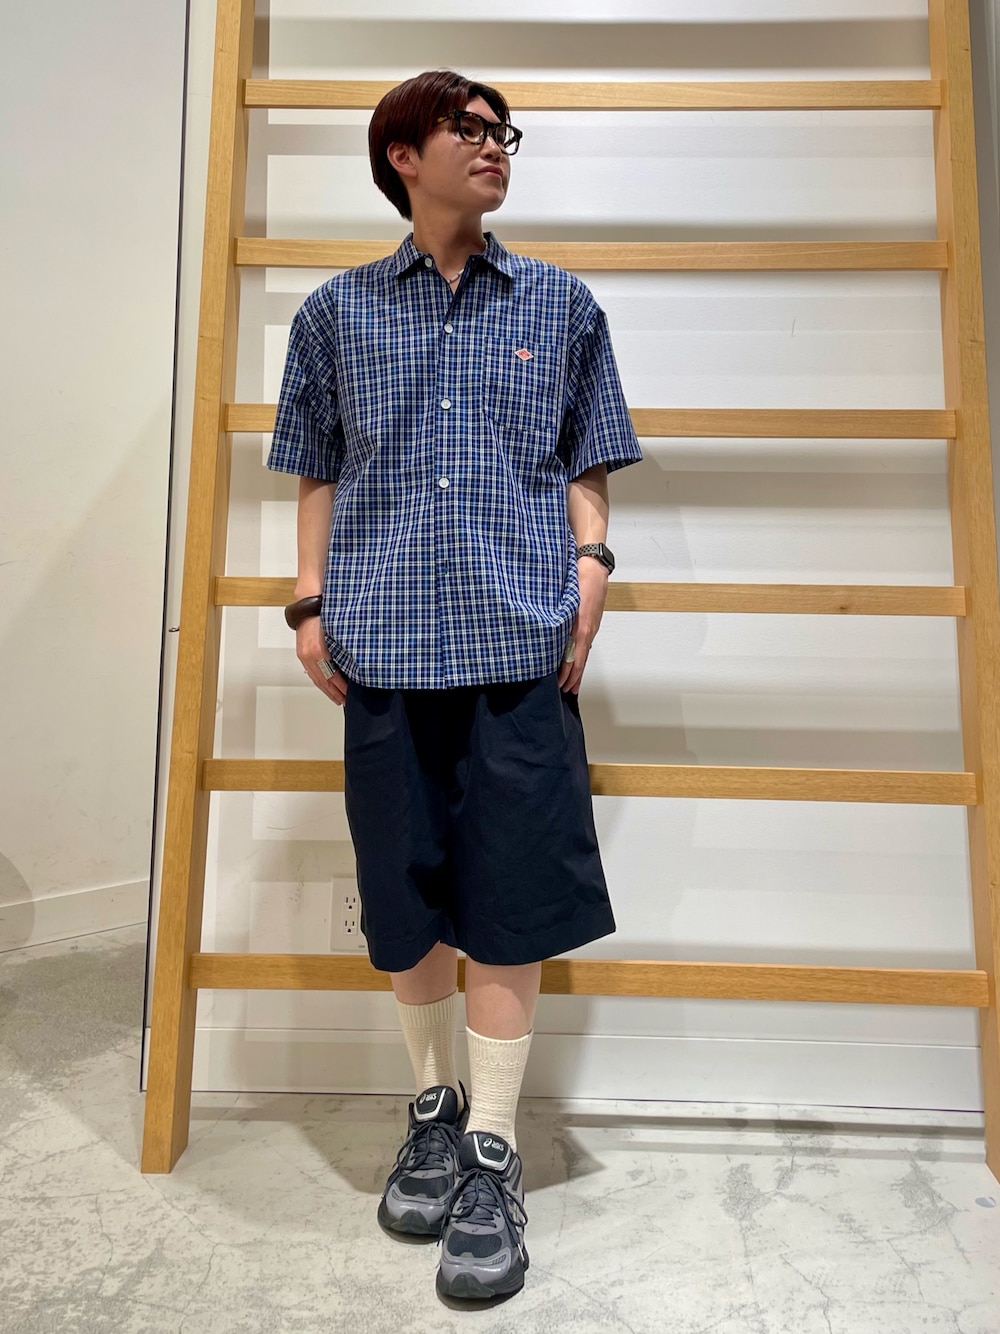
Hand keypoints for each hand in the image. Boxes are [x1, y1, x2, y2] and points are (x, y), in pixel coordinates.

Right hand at [296, 615, 346, 705]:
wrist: (308, 606)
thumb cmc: (324, 614)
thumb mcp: (338, 632)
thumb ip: (344, 648)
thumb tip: (356, 663)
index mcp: (318, 651)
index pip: (332, 676)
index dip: (341, 688)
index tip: (349, 694)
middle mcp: (309, 655)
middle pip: (323, 681)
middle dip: (334, 693)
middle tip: (344, 702)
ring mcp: (304, 656)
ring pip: (316, 679)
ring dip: (327, 690)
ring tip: (336, 698)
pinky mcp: (302, 654)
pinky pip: (311, 673)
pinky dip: (320, 681)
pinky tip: (326, 686)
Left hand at [558, 557, 608, 693]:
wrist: (593, 566)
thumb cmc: (580, 578)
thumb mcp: (568, 599)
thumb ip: (561, 617)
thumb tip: (551, 635)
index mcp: (581, 627)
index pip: (575, 657)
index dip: (568, 672)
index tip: (561, 683)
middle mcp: (588, 630)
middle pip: (581, 659)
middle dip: (574, 677)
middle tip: (568, 691)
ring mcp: (591, 626)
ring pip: (583, 652)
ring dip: (577, 668)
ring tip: (573, 683)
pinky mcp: (591, 621)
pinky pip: (585, 643)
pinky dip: (580, 655)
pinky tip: (575, 659)